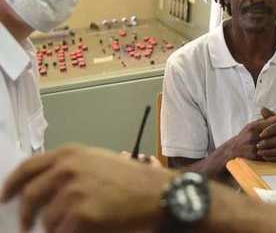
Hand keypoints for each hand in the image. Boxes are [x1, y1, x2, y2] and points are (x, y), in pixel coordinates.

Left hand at [1, 145, 173, 232]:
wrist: (156, 192)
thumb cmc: (132, 179)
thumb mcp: (97, 161)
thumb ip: (69, 167)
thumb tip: (43, 185)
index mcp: (70, 154)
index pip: (27, 168)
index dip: (12, 185)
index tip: (6, 197)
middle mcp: (68, 168)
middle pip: (30, 197)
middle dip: (26, 215)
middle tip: (27, 225)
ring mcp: (74, 190)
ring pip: (46, 220)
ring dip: (55, 227)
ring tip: (73, 225)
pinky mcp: (81, 213)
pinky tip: (84, 229)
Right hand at [228, 109, 275, 160]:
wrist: (234, 148)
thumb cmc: (246, 134)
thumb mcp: (253, 124)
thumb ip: (266, 120)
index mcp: (253, 127)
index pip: (270, 124)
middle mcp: (252, 136)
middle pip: (271, 134)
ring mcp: (253, 147)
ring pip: (270, 145)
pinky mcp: (254, 156)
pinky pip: (268, 154)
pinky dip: (275, 153)